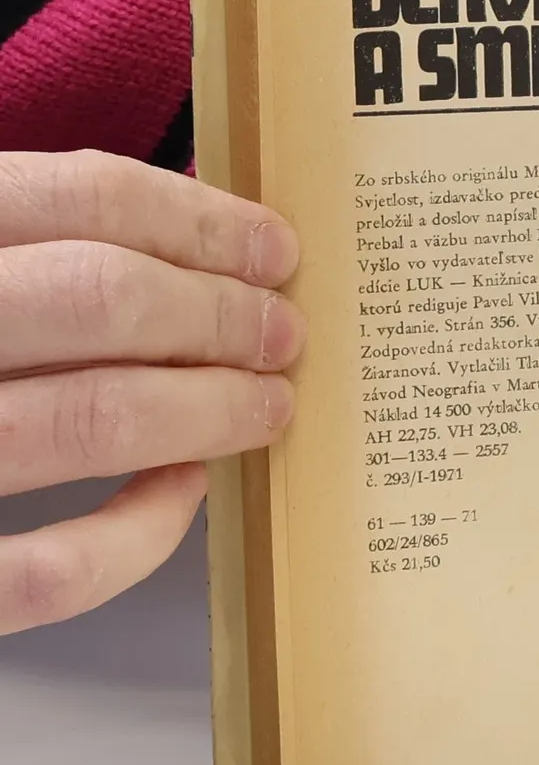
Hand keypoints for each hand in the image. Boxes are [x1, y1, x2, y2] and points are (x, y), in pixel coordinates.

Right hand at [0, 150, 303, 633]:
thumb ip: (12, 239)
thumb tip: (175, 228)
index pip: (76, 194)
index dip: (201, 221)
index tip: (276, 249)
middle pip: (101, 299)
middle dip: (221, 314)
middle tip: (284, 332)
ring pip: (92, 419)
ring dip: (210, 410)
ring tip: (269, 403)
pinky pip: (48, 569)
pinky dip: (138, 535)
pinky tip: (179, 495)